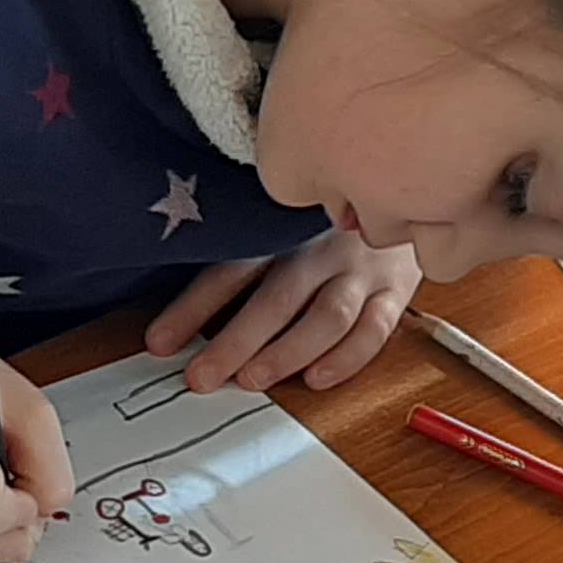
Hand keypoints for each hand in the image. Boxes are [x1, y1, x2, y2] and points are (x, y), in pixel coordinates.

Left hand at [148, 227, 424, 393]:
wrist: (403, 182)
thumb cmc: (325, 221)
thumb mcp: (280, 223)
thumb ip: (240, 258)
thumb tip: (178, 315)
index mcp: (280, 229)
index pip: (230, 270)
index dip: (192, 308)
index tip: (158, 344)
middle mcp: (319, 248)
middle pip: (276, 297)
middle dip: (235, 341)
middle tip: (201, 378)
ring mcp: (360, 269)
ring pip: (326, 316)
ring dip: (288, 351)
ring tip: (252, 379)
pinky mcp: (395, 290)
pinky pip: (376, 327)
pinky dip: (348, 357)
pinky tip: (317, 377)